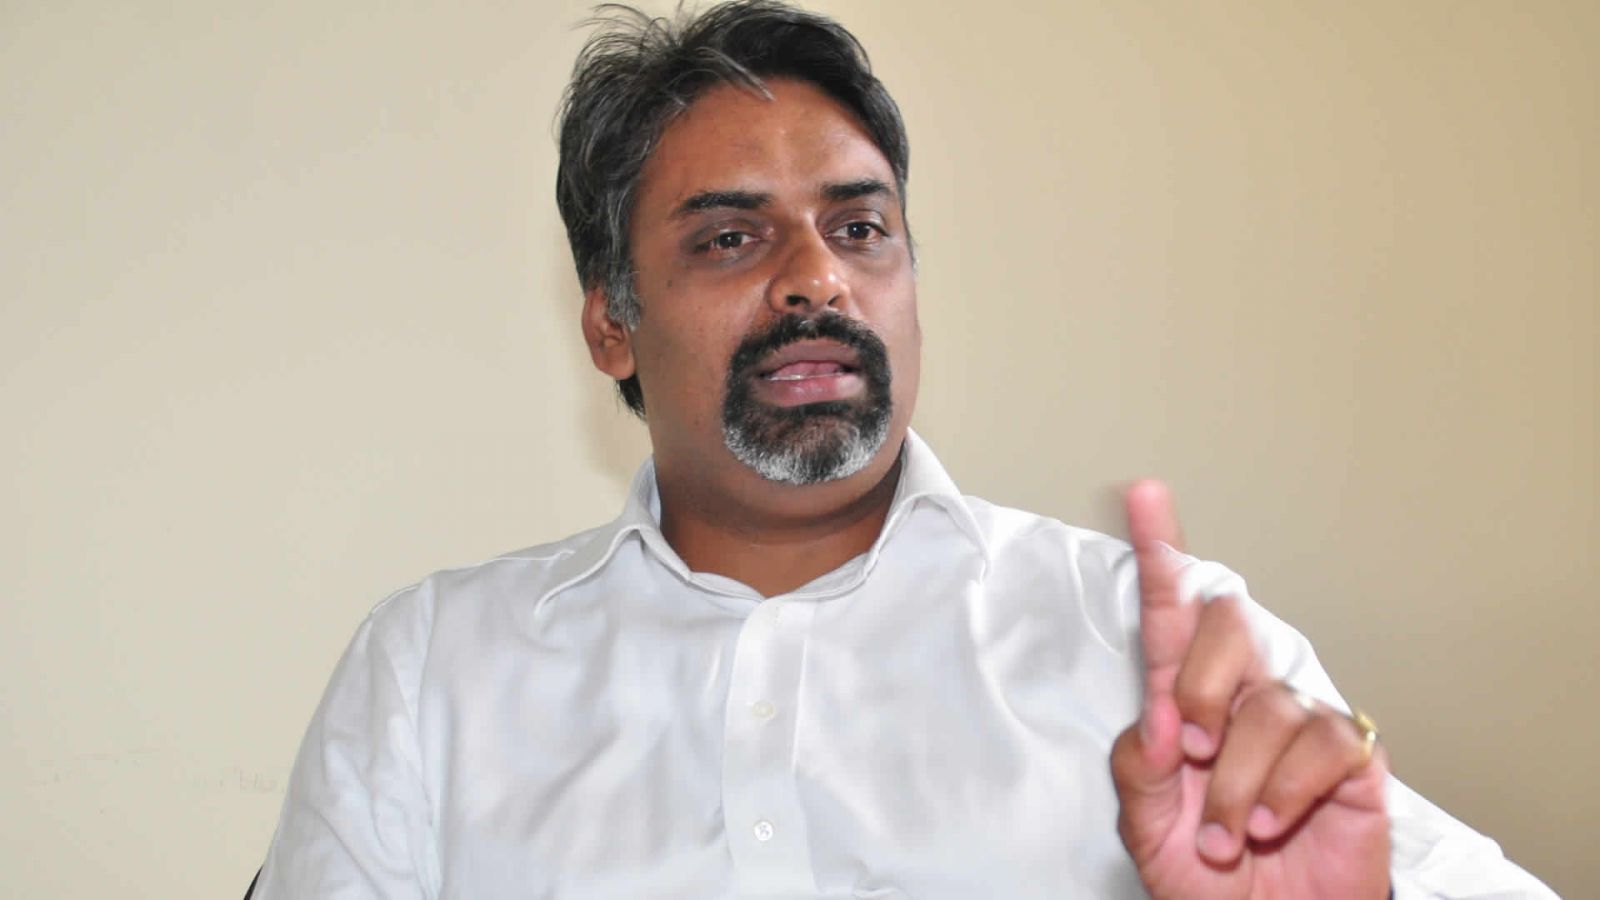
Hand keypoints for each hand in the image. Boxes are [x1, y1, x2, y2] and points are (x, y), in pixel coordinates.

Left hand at [1109, 480, 1390, 898]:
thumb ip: (1136, 769)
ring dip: (1234, 783)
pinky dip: (1284, 791)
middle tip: (1188, 753)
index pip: (1172, 616)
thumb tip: (1156, 718)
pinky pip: (1321, 743)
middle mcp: (1243, 698)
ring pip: (1268, 704)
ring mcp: (1298, 723)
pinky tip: (1270, 823)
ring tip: (1227, 834)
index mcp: (1185, 704)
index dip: (1161, 553)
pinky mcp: (1349, 757)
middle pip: (1227, 624)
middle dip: (1201, 687)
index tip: (1143, 495)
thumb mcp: (1146, 828)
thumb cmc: (1207, 878)